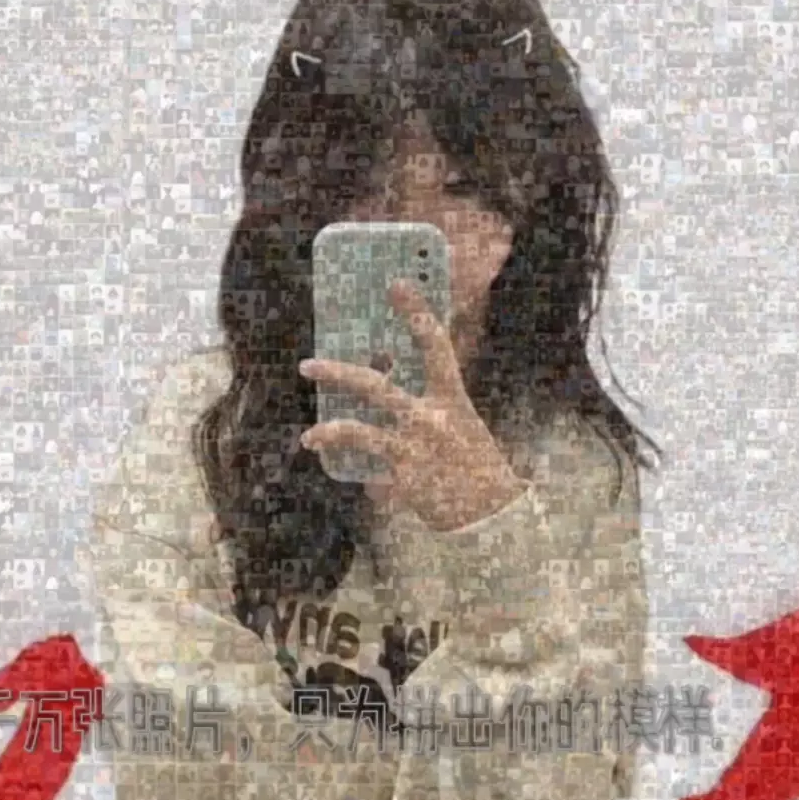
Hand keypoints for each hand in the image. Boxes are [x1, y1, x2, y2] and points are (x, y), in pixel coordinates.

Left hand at [298, 280, 528, 532]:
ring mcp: (414, 448)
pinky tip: (335, 468)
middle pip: (375, 386)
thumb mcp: (461, 425)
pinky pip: (366, 471)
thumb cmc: (475, 466)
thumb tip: (387, 384)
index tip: (396, 285)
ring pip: (358, 431)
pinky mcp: (404, 478)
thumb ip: (428, 405)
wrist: (491, 514)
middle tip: (307, 365)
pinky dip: (352, 470)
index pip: (435, 345)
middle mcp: (430, 418)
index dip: (416, 312)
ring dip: (329, 431)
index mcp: (451, 398)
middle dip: (337, 373)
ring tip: (309, 436)